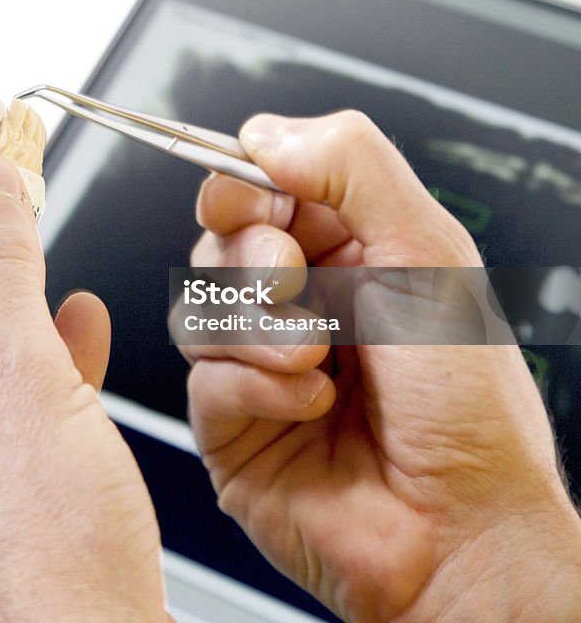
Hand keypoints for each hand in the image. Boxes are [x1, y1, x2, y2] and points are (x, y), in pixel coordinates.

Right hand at [186, 111, 580, 622]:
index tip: (257, 197)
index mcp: (348, 254)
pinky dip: (256, 387)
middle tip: (296, 279)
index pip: (260, 188)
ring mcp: (261, 363)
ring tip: (318, 358)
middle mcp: (300, 304)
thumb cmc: (469, 408)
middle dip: (254, 258)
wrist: (464, 533)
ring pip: (197, 306)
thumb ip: (353, 168)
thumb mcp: (430, 256)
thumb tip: (264, 133)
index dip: (242, 184)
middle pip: (217, 242)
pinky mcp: (233, 424)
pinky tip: (312, 406)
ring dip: (258, 328)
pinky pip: (202, 378)